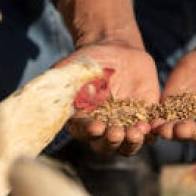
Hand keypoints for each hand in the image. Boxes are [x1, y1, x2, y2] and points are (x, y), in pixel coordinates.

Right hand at [56, 0, 159, 156]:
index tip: (94, 125)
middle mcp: (103, 129)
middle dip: (112, 140)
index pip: (83, 132)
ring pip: (129, 145)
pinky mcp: (145, 118)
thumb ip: (59, 84)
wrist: (116, 50)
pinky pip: (150, 132)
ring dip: (132, 142)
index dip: (88, 131)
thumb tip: (41, 95)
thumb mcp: (70, 69)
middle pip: (107, 145)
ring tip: (137, 131)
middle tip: (117, 132)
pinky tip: (154, 126)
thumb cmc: (87, 60)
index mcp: (82, 121)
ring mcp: (126, 126)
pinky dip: (152, 132)